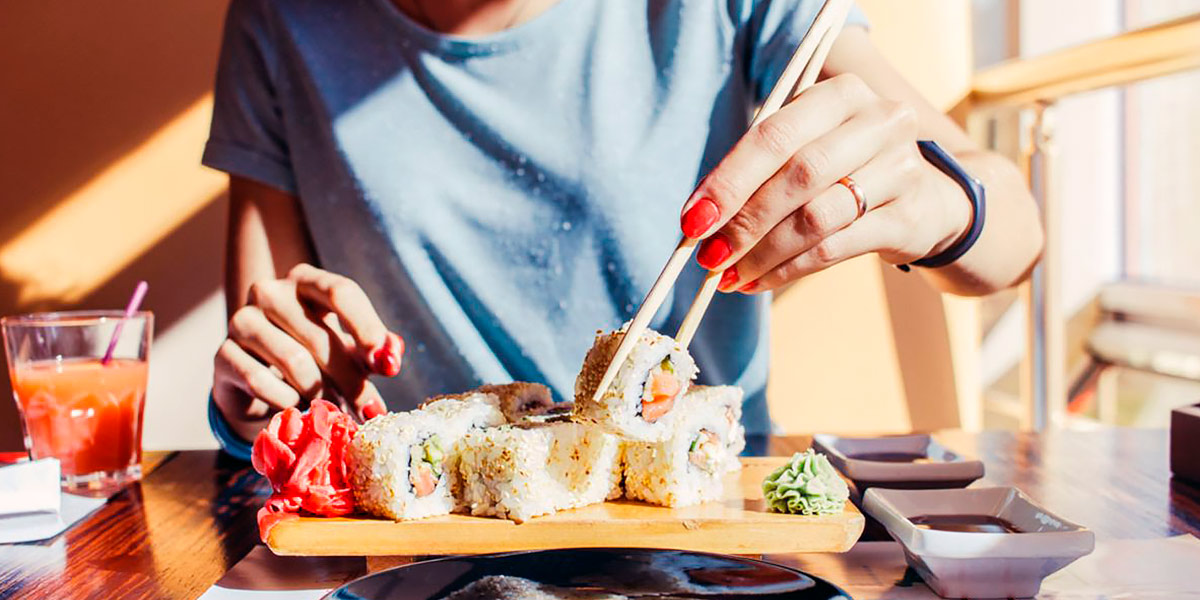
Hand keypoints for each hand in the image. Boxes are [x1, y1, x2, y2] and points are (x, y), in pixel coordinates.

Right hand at [213, 264, 402, 438]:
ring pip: (294, 361)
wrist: (259, 384)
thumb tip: (392, 356)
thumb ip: (373, 348)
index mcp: (307, 281)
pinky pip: (262, 381)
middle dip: (351, 380)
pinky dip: (287, 401)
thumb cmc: (314, 358)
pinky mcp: (223, 354)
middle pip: (320, 336)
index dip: (367, 329)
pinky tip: (297, 408)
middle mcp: (271, 292)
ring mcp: (242, 320)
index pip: (341, 292)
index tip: (388, 366)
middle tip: (370, 411)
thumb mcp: (349, 349)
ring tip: (336, 412)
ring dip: (321, 394)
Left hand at [678, 73, 971, 292]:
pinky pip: (835, 248)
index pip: (774, 135)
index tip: (691, 220)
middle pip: (797, 174)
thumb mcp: (807, 148)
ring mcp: (901, 169)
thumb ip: (759, 171)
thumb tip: (699, 218)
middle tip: (707, 255)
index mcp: (842, 95)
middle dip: (744, 220)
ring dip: (763, 252)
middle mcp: (878, 123)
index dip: (728, 180)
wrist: (928, 199)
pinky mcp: (908, 217)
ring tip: (729, 274)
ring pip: (816, 216)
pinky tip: (759, 281)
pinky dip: (788, 269)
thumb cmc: (846, 168)